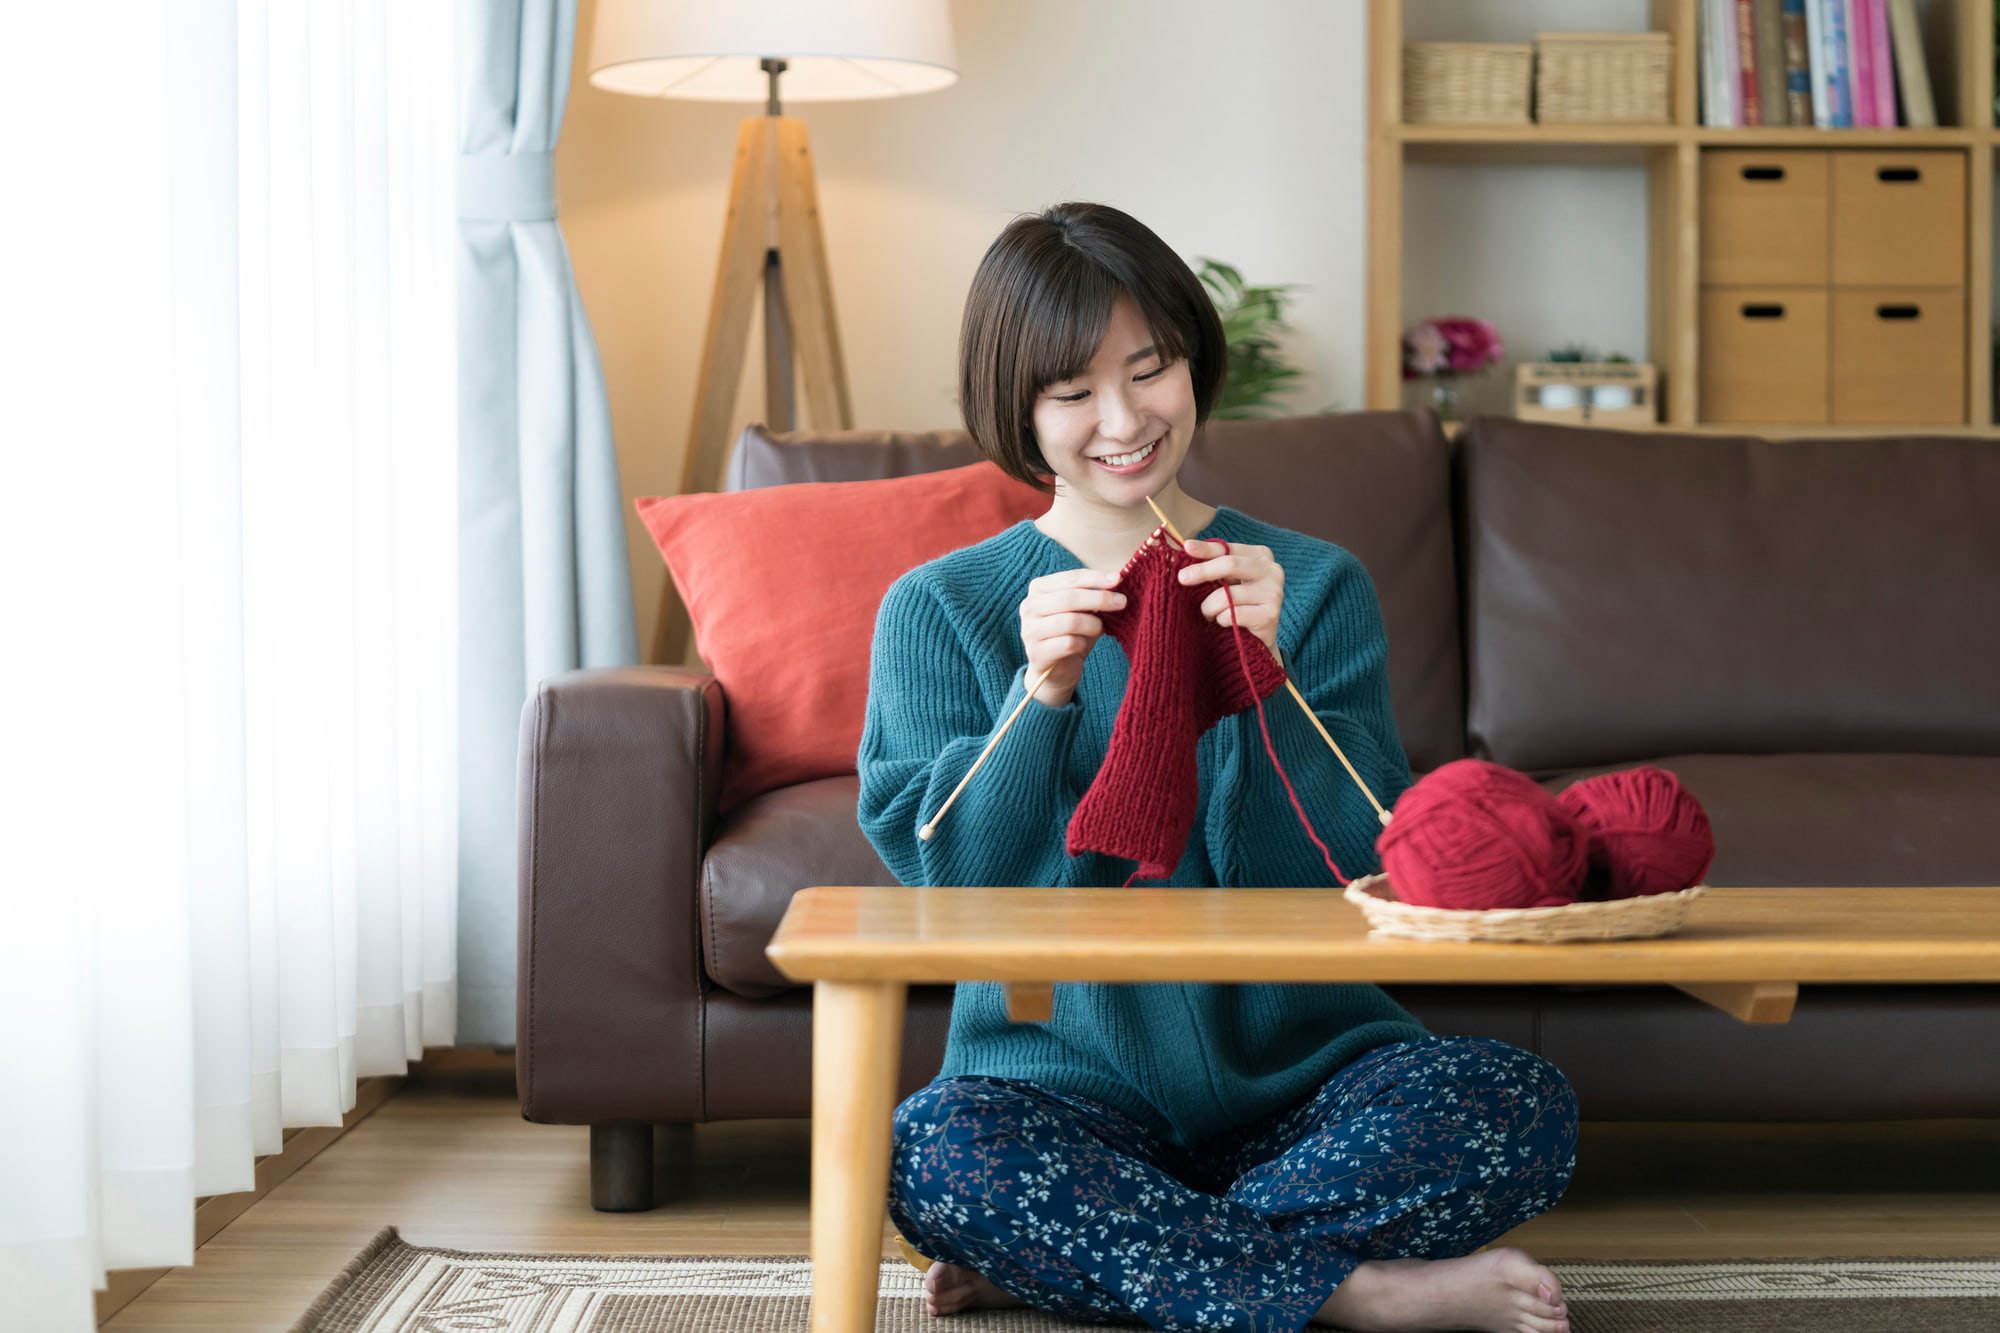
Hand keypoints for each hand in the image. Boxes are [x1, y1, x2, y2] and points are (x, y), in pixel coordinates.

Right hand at [1018, 568, 1125, 707]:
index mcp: (1039, 589)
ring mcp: (1030, 631)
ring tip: (1101, 628)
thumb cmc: (1072, 633)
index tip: (1118, 579)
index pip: (1070, 578)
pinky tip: (1084, 645)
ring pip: (1069, 621)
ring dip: (1093, 624)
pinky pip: (1068, 643)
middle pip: (1069, 598)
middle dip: (1099, 599)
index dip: (1095, 578)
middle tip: (1121, 602)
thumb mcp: (1082, 610)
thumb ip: (1092, 595)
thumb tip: (1115, 581)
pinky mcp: (1037, 653)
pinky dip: (1083, 643)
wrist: (1056, 670)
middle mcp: (1029, 607)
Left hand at [1178, 539, 1283, 654]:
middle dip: (1203, 571)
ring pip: (1228, 595)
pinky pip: (1233, 614)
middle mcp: (1272, 570)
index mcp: (1260, 555)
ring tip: (1208, 614)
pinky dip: (1221, 620)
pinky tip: (1223, 622)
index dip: (1206, 549)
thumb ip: (1213, 564)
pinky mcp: (1270, 614)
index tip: (1186, 547)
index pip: (1228, 549)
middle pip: (1230, 565)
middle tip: (1182, 578)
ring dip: (1209, 607)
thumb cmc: (1237, 604)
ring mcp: (1274, 592)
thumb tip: (1187, 548)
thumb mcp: (1226, 580)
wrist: (1255, 639)